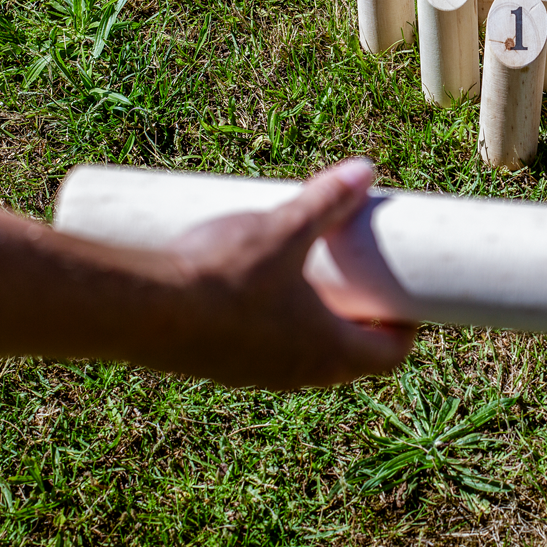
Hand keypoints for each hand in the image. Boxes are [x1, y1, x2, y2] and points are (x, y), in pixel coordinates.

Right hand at [148, 159, 415, 389]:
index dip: (407, 327)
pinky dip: (282, 328)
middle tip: (366, 281)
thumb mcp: (284, 228)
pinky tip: (264, 293)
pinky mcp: (224, 367)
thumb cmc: (222, 275)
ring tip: (318, 280)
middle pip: (352, 358)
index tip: (407, 296)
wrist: (139, 309)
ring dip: (321, 325)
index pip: (389, 354)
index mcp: (328, 351)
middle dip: (364, 320)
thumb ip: (327, 199)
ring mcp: (258, 376)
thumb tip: (366, 170)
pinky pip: (269, 353)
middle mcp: (298, 374)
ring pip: (308, 357)